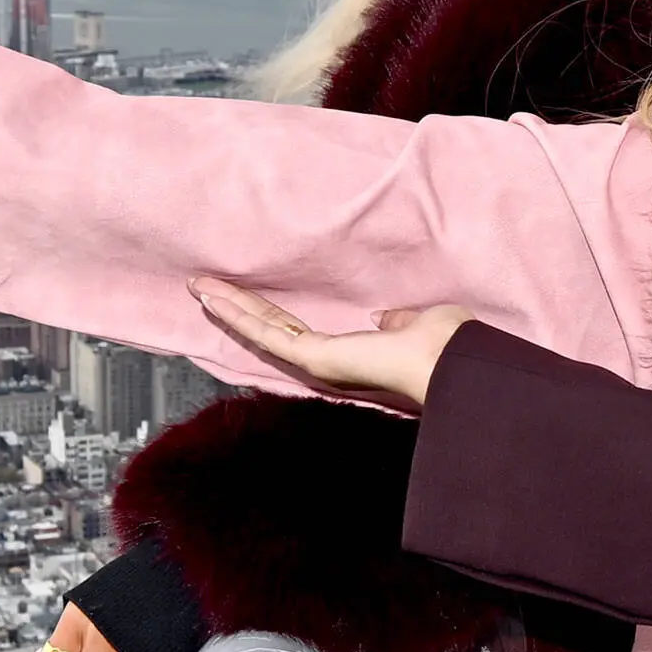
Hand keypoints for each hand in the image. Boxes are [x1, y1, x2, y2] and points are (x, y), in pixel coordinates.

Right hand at [189, 278, 474, 412]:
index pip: (295, 331)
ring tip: (198, 286)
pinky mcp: (313, 358)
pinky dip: (238, 314)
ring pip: (261, 330)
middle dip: (236, 307)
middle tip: (203, 287)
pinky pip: (267, 333)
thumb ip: (395, 322)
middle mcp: (326, 362)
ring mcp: (316, 362)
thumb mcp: (418, 322)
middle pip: (269, 329)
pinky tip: (213, 297)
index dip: (266, 312)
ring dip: (228, 307)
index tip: (243, 296)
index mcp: (349, 355)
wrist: (453, 365)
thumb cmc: (446, 347)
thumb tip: (382, 318)